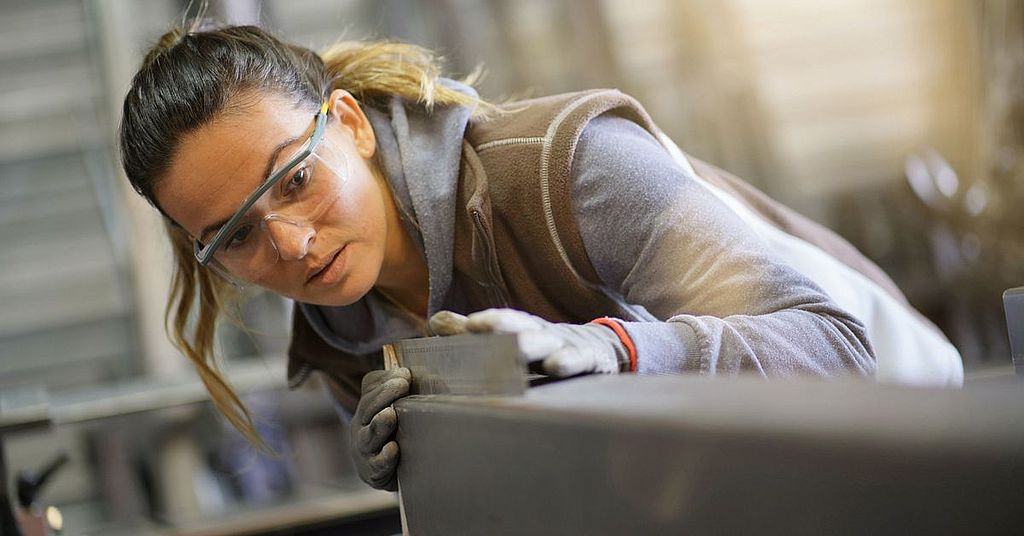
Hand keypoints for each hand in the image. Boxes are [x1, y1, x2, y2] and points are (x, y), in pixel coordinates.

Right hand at [350, 367, 409, 490]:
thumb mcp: (407, 405)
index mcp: (369, 405)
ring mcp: (365, 449)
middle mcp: (362, 425)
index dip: (386, 379)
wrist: (388, 471)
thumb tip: (431, 378)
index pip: (371, 387)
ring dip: (380, 425)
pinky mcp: (374, 471)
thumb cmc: (400, 430)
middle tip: (401, 385)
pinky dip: (384, 457)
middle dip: (385, 395)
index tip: (404, 374)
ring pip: (368, 436)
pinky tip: (393, 449)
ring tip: (389, 415)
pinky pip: (377, 464)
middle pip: (368, 407)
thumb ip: (419, 387)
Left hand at [428, 309, 628, 376]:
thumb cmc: (548, 347)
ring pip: (546, 342)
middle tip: (476, 326)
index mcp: (521, 328)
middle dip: (499, 324)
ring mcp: (566, 346)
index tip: (453, 325)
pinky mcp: (591, 362)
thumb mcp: (514, 339)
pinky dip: (567, 361)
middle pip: (519, 324)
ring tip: (515, 348)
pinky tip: (556, 366)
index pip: (497, 322)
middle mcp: (541, 333)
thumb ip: (473, 333)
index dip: (477, 322)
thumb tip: (434, 321)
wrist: (604, 349)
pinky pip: (579, 360)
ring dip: (530, 343)